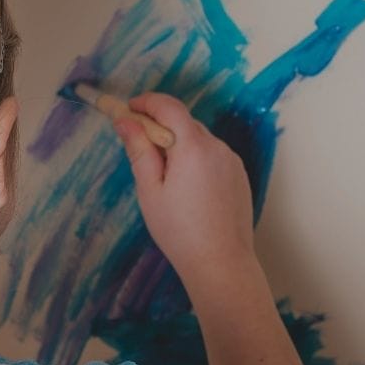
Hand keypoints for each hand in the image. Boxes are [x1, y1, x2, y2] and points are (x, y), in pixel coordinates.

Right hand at [113, 92, 259, 295]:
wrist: (221, 262)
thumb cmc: (179, 230)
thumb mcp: (150, 190)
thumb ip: (139, 150)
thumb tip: (125, 121)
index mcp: (193, 147)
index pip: (170, 107)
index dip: (147, 102)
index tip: (128, 109)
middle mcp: (217, 147)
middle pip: (185, 122)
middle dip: (160, 125)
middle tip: (137, 144)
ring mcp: (232, 160)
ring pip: (199, 139)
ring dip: (178, 144)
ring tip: (161, 174)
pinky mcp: (239, 174)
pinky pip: (212, 155)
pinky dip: (194, 158)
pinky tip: (185, 187)